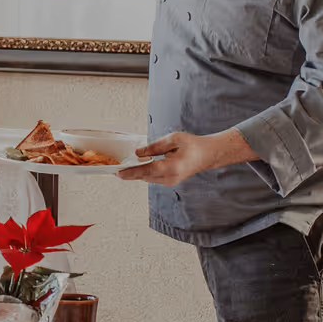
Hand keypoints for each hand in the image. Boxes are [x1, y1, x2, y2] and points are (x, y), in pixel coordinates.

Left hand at [117, 130, 248, 184]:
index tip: (118, 173)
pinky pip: (152, 177)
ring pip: (147, 178)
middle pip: (144, 176)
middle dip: (130, 172)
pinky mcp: (169, 181)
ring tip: (124, 166)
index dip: (131, 172)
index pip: (147, 171)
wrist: (207, 155)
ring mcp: (170, 182)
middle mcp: (170, 178)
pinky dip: (144, 172)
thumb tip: (139, 152)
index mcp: (172, 167)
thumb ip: (155, 146)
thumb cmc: (193, 145)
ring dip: (136, 172)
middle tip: (115, 168)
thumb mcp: (173, 139)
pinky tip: (138, 166)